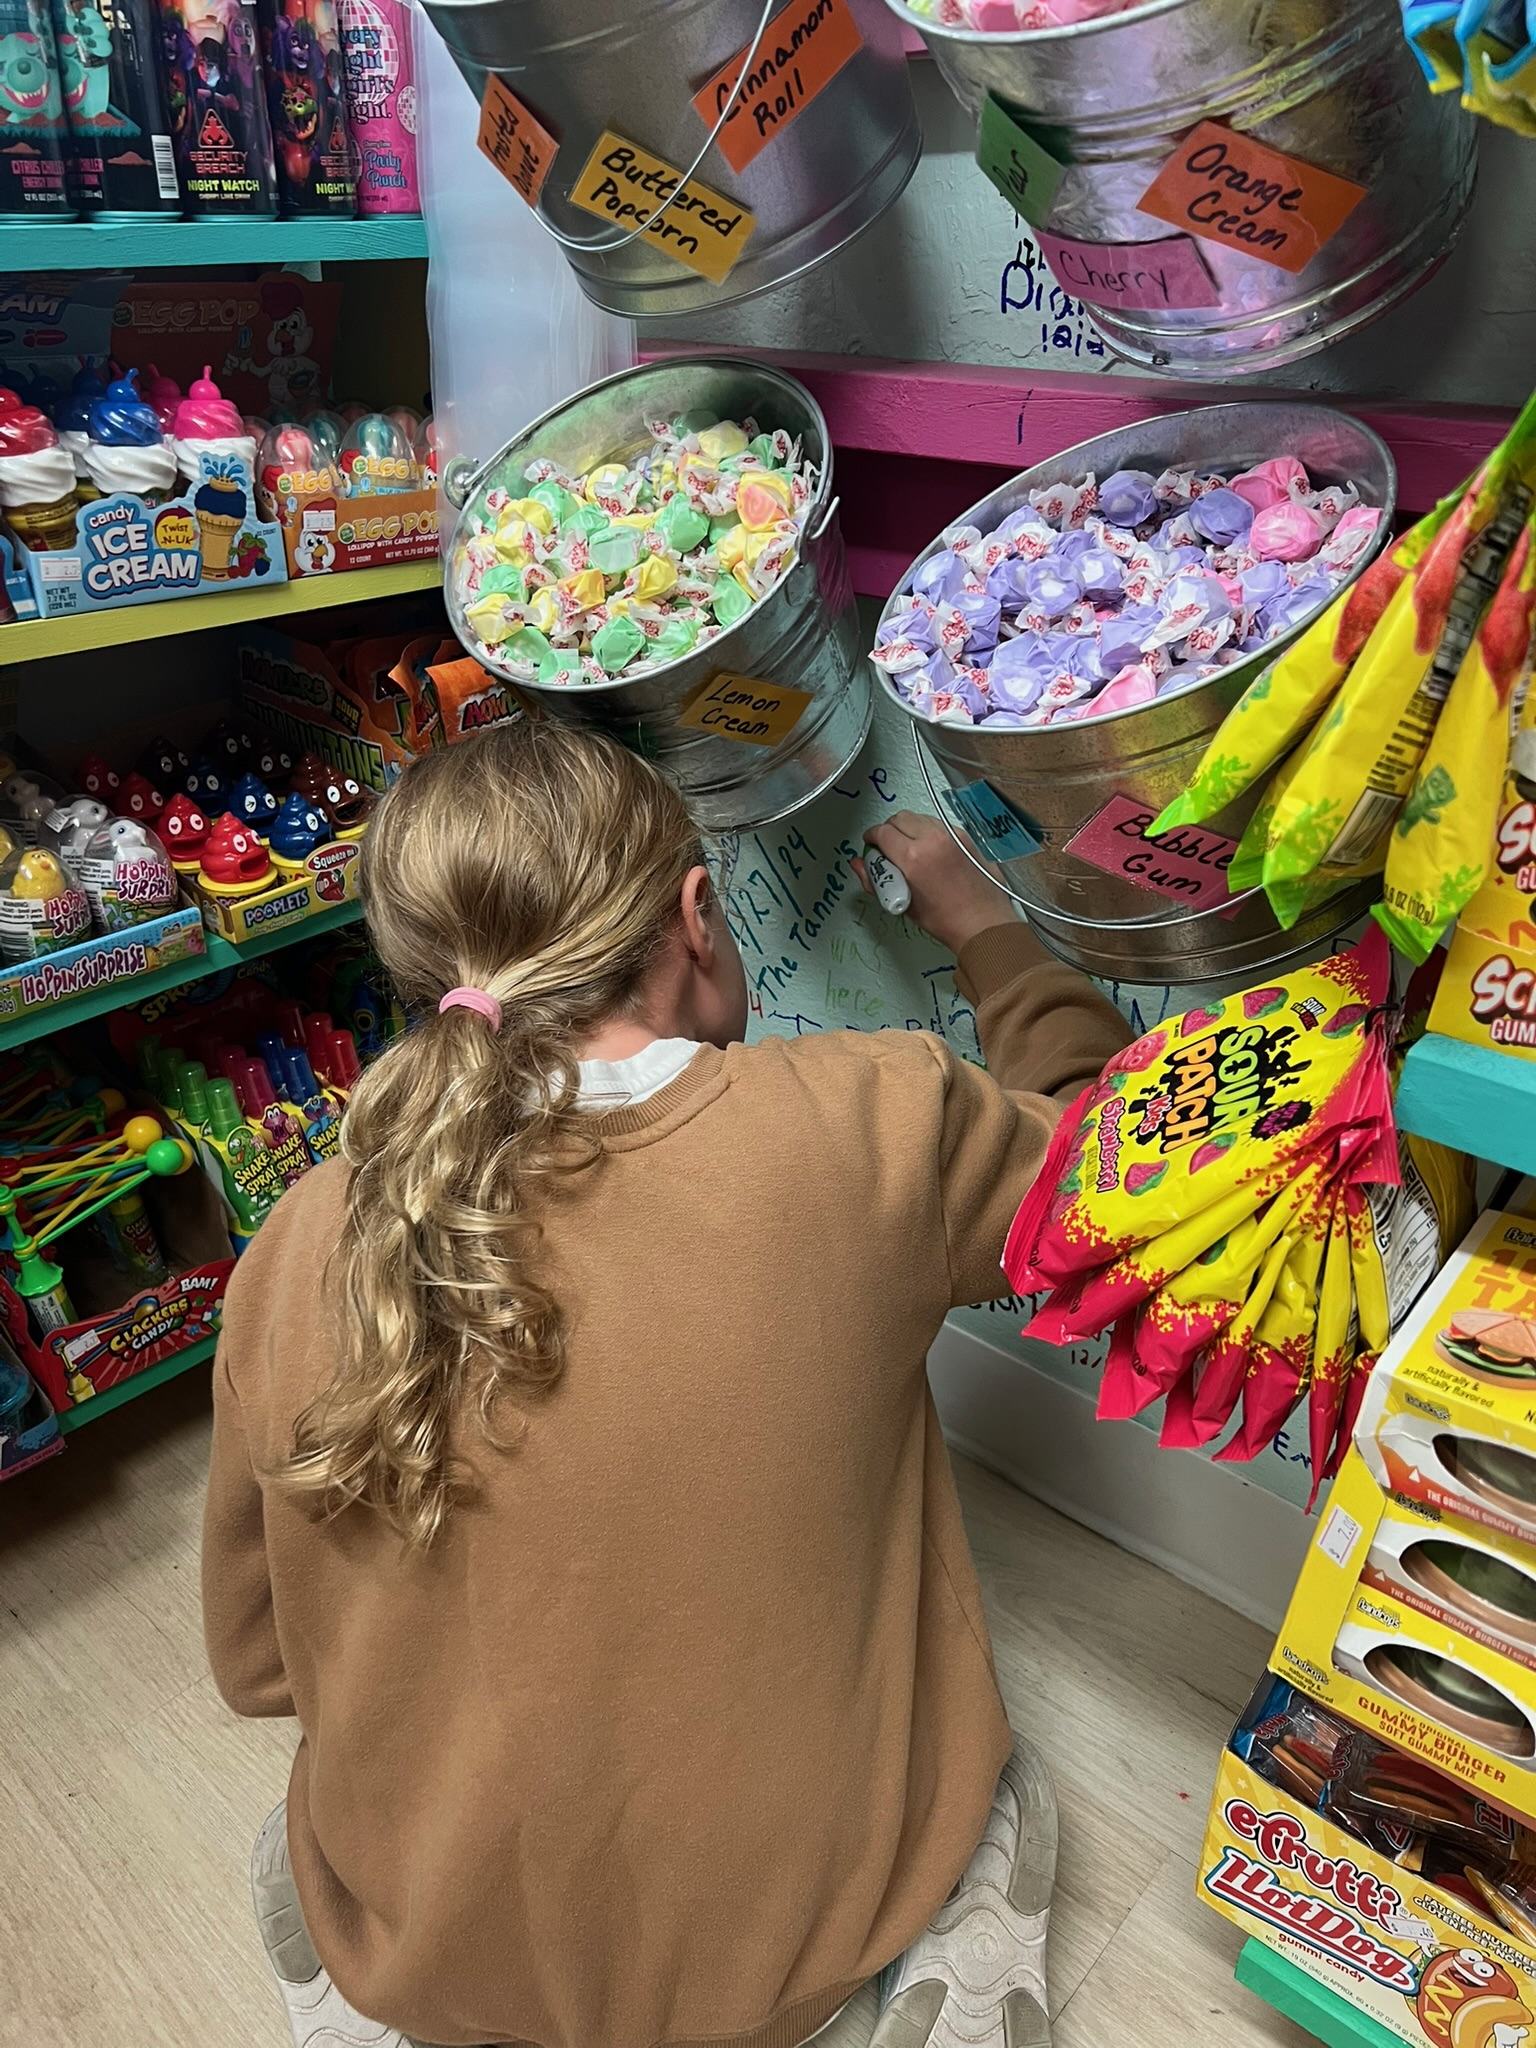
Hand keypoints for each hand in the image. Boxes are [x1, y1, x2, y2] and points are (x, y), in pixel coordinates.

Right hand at [853, 811, 1017, 954]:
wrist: (983, 923)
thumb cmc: (947, 919)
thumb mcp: (902, 903)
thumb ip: (875, 880)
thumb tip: (859, 865)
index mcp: (914, 857)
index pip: (882, 832)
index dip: (871, 836)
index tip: (871, 844)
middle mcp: (933, 840)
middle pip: (899, 818)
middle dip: (888, 829)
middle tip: (887, 846)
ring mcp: (951, 835)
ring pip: (919, 817)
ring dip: (909, 828)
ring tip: (908, 848)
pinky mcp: (964, 837)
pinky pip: (938, 824)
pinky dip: (928, 831)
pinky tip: (928, 850)